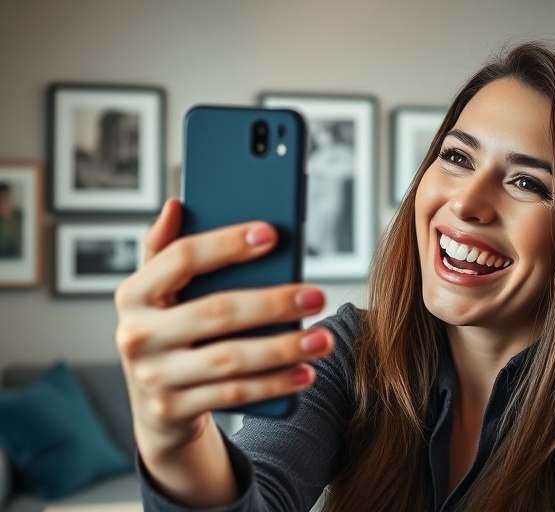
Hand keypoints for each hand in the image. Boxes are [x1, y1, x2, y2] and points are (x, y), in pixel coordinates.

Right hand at [114, 198, 332, 460]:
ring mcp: (154, 377)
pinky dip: (274, 383)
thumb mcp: (160, 294)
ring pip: (230, 359)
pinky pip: (234, 394)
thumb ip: (167, 250)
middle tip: (316, 296)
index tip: (271, 234)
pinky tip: (305, 372)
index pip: (181, 258)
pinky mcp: (174, 410)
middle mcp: (136, 335)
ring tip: (323, 339)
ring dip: (283, 349)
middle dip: (273, 303)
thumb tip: (175, 205)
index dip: (226, 244)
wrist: (157, 407)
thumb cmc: (170, 334)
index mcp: (134, 294)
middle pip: (216, 312)